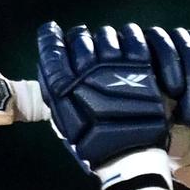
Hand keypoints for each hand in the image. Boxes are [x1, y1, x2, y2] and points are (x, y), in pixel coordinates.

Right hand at [36, 21, 171, 189]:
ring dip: (104, 38)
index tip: (51, 33)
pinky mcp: (140, 67)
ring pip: (106, 35)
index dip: (50, 39)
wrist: (128, 156)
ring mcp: (114, 68)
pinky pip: (134, 40)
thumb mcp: (64, 123)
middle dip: (78, 38)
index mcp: (64, 88)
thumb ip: (56, 96)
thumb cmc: (93, 145)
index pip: (52, 51)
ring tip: (106, 44)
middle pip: (79, 39)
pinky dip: (129, 38)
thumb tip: (51, 71)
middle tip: (81, 41)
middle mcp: (86, 73)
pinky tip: (127, 43)